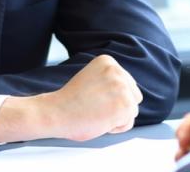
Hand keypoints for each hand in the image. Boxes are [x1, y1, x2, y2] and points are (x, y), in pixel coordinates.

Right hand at [0, 54, 142, 142]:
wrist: (56, 112)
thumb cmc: (70, 101)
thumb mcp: (91, 78)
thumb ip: (109, 80)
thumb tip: (128, 91)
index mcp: (108, 61)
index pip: (125, 83)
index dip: (111, 96)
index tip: (94, 98)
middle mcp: (117, 71)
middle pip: (133, 94)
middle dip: (118, 106)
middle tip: (96, 108)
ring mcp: (122, 87)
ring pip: (132, 109)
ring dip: (116, 118)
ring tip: (97, 114)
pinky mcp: (125, 105)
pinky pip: (129, 122)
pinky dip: (116, 128)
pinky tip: (100, 121)